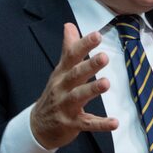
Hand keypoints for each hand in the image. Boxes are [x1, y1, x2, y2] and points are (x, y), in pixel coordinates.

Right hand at [30, 23, 118, 148]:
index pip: (72, 56)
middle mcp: (62, 88)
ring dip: (92, 90)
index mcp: (61, 73)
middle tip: (104, 57)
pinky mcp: (72, 124)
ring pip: (79, 96)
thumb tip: (69, 25)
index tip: (97, 35)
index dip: (84, 45)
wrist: (37, 127)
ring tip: (106, 83)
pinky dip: (101, 124)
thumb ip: (68, 48)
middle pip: (75, 75)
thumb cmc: (55, 93)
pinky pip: (87, 123)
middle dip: (89, 66)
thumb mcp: (60, 70)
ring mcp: (65, 107)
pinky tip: (115, 122)